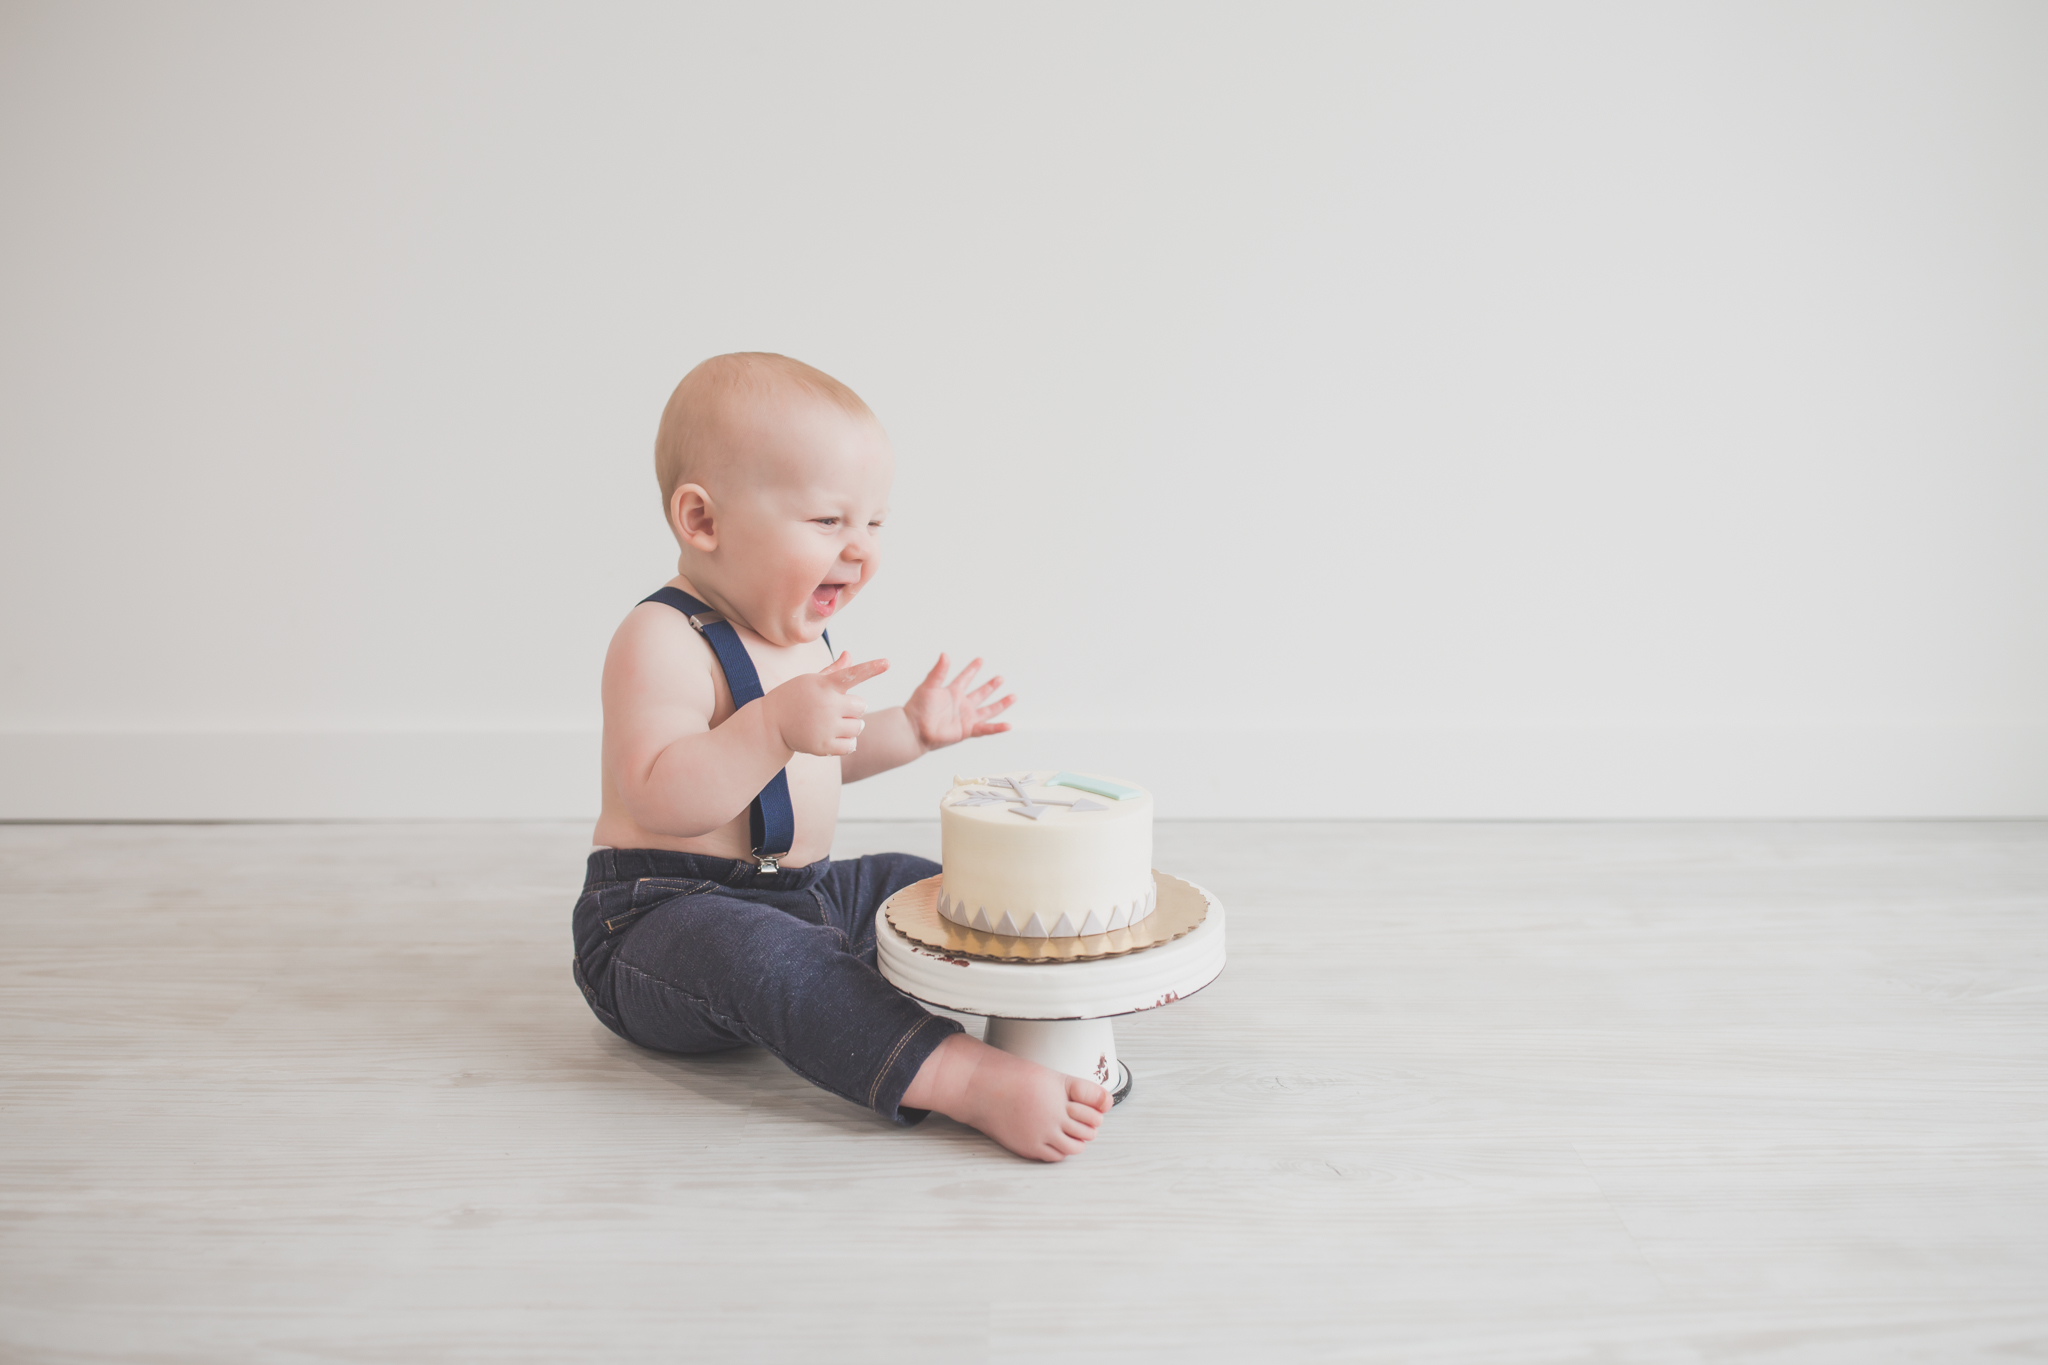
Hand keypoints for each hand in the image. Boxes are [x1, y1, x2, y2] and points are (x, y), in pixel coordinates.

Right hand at [765, 653, 888, 756]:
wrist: (770, 723)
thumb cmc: (795, 697)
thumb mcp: (811, 681)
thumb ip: (834, 670)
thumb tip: (849, 654)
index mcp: (824, 685)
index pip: (851, 674)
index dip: (871, 668)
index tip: (888, 663)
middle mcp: (826, 704)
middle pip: (862, 707)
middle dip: (853, 709)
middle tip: (836, 709)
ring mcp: (825, 726)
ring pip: (859, 727)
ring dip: (852, 726)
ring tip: (833, 723)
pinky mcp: (823, 745)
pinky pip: (851, 745)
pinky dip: (847, 743)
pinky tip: (833, 737)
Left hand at [903, 654, 1015, 753]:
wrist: (914, 729)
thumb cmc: (917, 709)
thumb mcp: (929, 686)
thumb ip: (939, 671)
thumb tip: (944, 655)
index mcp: (952, 692)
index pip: (965, 678)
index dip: (972, 669)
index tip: (980, 660)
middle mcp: (961, 704)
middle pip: (980, 693)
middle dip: (990, 686)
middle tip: (1000, 678)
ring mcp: (965, 717)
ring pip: (988, 710)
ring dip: (1000, 704)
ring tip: (1012, 697)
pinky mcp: (967, 730)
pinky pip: (986, 728)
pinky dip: (997, 728)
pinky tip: (1008, 725)